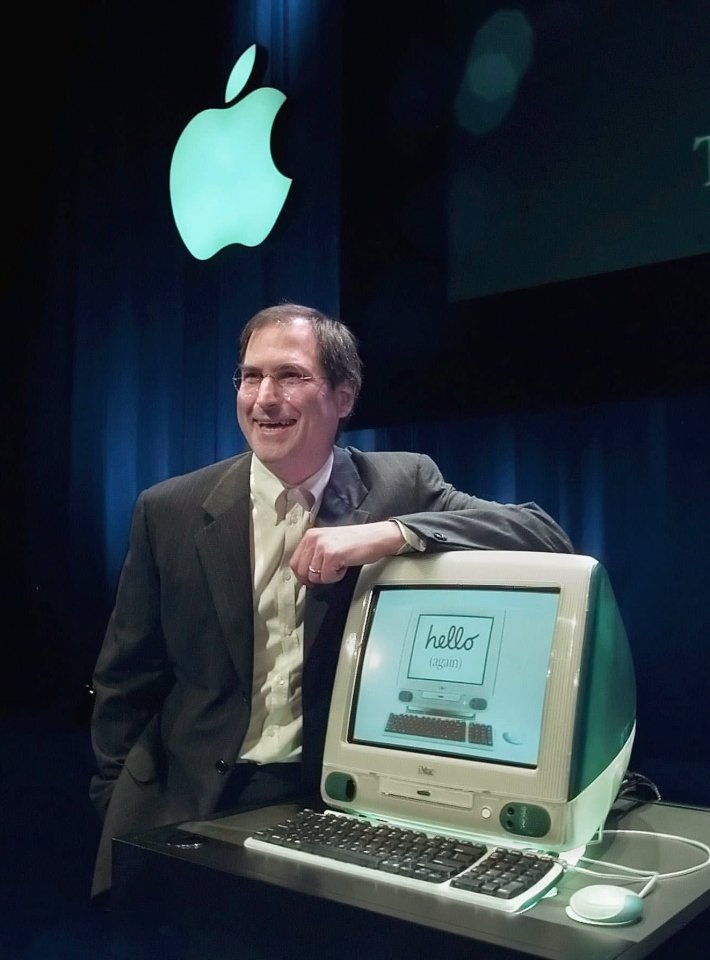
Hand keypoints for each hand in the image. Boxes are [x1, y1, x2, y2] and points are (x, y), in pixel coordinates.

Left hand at [291, 521, 405, 584]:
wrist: (376, 537)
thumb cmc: (357, 541)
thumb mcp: (329, 542)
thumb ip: (314, 553)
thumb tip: (304, 573)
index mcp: (311, 535)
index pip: (294, 562)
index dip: (302, 575)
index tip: (310, 579)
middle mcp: (314, 539)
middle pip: (301, 571)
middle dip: (314, 578)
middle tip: (327, 574)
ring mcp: (322, 547)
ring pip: (314, 576)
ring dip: (327, 577)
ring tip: (338, 566)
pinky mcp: (332, 555)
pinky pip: (326, 578)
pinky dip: (336, 577)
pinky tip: (344, 566)